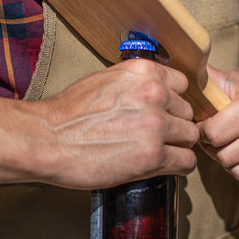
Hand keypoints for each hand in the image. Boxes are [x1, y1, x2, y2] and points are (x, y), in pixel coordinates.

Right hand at [31, 59, 198, 188]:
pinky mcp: (154, 156)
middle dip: (174, 125)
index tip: (162, 113)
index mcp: (144, 72)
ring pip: (191, 136)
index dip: (172, 102)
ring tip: (155, 153)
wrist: (47, 140)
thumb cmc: (69, 114)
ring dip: (177, 146)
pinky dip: (177, 166)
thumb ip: (135, 83)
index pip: (183, 85)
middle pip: (188, 113)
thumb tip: (156, 91)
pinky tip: (160, 167)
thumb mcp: (105, 80)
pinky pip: (187, 161)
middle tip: (154, 137)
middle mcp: (155, 94)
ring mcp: (156, 125)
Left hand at [198, 64, 238, 186]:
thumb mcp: (222, 80)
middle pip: (227, 157)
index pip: (214, 135)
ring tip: (235, 145)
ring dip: (233, 163)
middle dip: (216, 150)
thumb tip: (177, 77)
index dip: (203, 133)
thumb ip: (199, 81)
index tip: (206, 127)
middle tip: (220, 139)